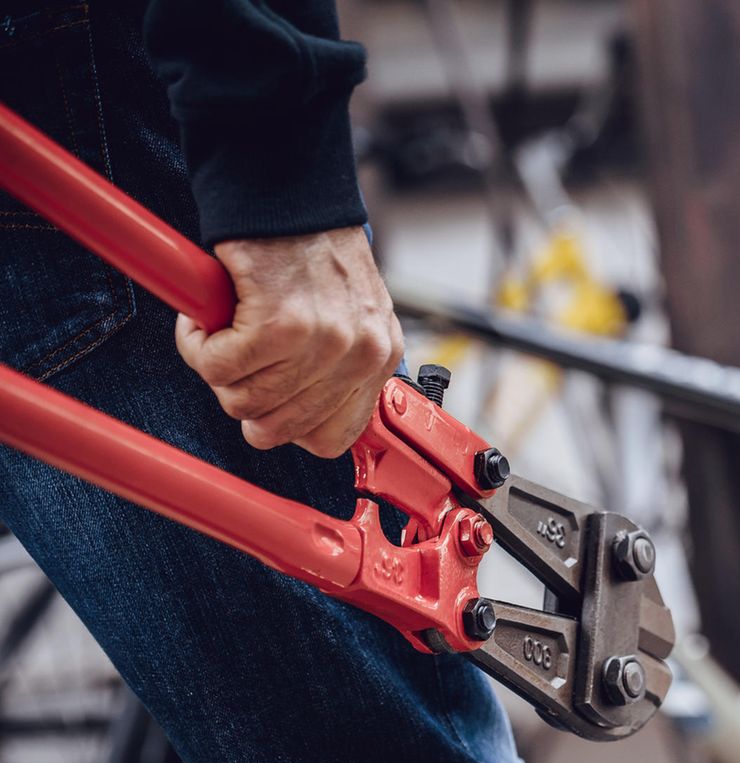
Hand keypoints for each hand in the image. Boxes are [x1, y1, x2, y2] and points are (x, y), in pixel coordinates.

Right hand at [176, 226, 403, 458]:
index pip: (332, 438)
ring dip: (217, 367)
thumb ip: (335, 367)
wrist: (289, 186)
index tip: (266, 398)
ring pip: (243, 401)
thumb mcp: (349, 314)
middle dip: (243, 396)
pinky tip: (207, 315)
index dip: (287, 426)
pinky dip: (197, 343)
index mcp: (380, 356)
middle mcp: (360, 354)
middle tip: (236, 355)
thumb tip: (293, 419)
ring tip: (224, 327)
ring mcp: (323, 343)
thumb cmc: (309, 247)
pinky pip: (217, 368)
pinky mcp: (279, 326)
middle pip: (278, 428)